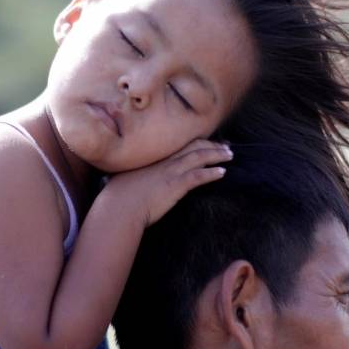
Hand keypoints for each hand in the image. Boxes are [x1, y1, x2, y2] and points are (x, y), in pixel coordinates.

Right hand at [102, 139, 231, 226]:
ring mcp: (171, 172)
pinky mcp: (176, 185)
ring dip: (217, 155)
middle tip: (225, 146)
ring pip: (200, 157)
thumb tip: (137, 177)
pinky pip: (199, 176)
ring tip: (229, 155)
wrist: (119, 207)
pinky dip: (212, 173)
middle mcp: (164, 161)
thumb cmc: (118, 196)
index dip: (196, 141)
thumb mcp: (126, 178)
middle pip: (193, 146)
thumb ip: (137, 174)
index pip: (180, 144)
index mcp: (154, 158)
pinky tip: (222, 172)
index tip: (207, 141)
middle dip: (212, 145)